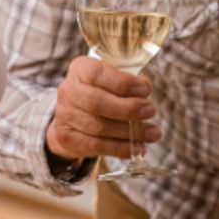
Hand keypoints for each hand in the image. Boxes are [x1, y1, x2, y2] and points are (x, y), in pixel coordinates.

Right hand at [44, 55, 160, 159]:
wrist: (73, 116)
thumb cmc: (101, 91)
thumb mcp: (112, 78)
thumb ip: (127, 82)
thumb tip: (144, 90)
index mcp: (80, 70)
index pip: (97, 74)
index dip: (123, 83)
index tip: (145, 90)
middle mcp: (68, 91)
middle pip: (97, 103)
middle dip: (128, 109)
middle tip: (151, 111)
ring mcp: (65, 116)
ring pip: (99, 127)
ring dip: (130, 132)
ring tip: (152, 133)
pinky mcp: (68, 138)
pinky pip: (97, 146)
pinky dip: (120, 148)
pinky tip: (138, 148)